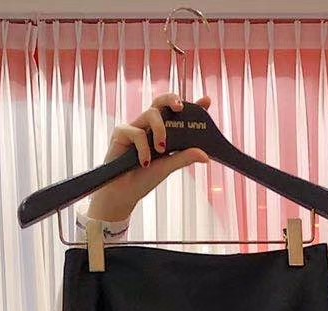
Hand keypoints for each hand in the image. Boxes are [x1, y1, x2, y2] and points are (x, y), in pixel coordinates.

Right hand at [86, 92, 210, 222]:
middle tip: (181, 107)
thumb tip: (206, 155)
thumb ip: (184, 158)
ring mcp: (134, 127)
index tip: (206, 101)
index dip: (192, 105)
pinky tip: (144, 162)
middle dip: (172, 99)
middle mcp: (148, 126)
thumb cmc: (143, 179)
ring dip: (160, 130)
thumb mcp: (168, 167)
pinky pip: (136, 132)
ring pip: (151, 113)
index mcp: (161, 132)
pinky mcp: (121, 133)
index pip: (177, 114)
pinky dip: (144, 148)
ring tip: (161, 150)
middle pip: (160, 102)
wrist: (123, 194)